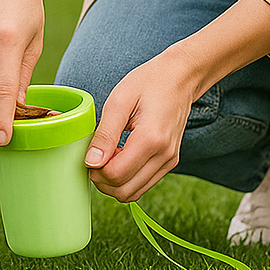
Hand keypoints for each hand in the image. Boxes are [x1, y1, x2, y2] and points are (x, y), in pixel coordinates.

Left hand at [83, 0, 269, 202]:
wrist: (181, 76)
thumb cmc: (149, 81)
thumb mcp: (120, 99)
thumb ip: (106, 132)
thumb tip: (91, 162)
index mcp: (151, 139)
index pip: (116, 175)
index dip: (96, 171)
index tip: (88, 154)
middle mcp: (164, 155)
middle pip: (125, 191)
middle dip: (103, 182)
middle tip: (94, 158)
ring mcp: (169, 160)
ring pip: (134, 193)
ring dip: (114, 183)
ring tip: (107, 156)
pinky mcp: (170, 161)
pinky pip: (143, 183)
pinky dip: (127, 179)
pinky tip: (120, 157)